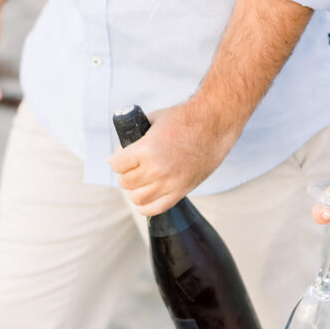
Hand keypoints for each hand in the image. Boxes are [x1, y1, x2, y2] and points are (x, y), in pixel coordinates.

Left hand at [109, 102, 230, 214]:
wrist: (213, 126)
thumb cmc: (185, 119)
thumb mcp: (153, 120)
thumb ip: (135, 137)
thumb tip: (122, 150)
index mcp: (146, 150)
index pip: (116, 165)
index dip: (118, 160)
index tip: (123, 157)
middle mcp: (156, 170)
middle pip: (125, 182)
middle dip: (127, 173)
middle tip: (135, 166)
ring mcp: (169, 184)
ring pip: (137, 198)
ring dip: (136, 189)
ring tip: (143, 180)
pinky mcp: (181, 192)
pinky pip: (154, 209)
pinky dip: (146, 205)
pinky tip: (148, 195)